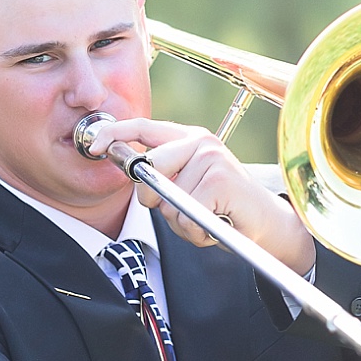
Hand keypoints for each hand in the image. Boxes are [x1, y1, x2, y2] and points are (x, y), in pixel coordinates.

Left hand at [84, 116, 315, 278]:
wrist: (266, 227)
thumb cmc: (222, 212)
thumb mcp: (186, 192)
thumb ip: (162, 182)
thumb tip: (138, 183)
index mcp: (187, 139)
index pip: (144, 128)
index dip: (115, 134)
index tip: (94, 146)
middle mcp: (199, 141)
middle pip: (149, 168)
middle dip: (152, 197)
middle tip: (181, 211)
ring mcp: (210, 157)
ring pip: (168, 201)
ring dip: (183, 223)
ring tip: (207, 218)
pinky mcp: (219, 178)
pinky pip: (185, 215)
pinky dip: (196, 232)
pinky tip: (216, 225)